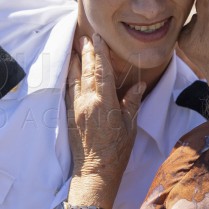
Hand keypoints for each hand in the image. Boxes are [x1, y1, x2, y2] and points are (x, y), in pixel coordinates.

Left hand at [66, 34, 143, 208]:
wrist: (95, 171)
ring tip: (75, 47)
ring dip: (75, 62)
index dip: (100, 53)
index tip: (98, 38)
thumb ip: (132, 102)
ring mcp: (76, 108)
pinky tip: (70, 70)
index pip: (102, 71)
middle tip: (85, 36)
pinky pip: (69, 91)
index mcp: (105, 103)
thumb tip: (139, 84)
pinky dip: (69, 77)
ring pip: (74, 79)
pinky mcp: (70, 115)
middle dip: (86, 52)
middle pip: (86, 71)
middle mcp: (87, 102)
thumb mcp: (130, 126)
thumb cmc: (117, 151)